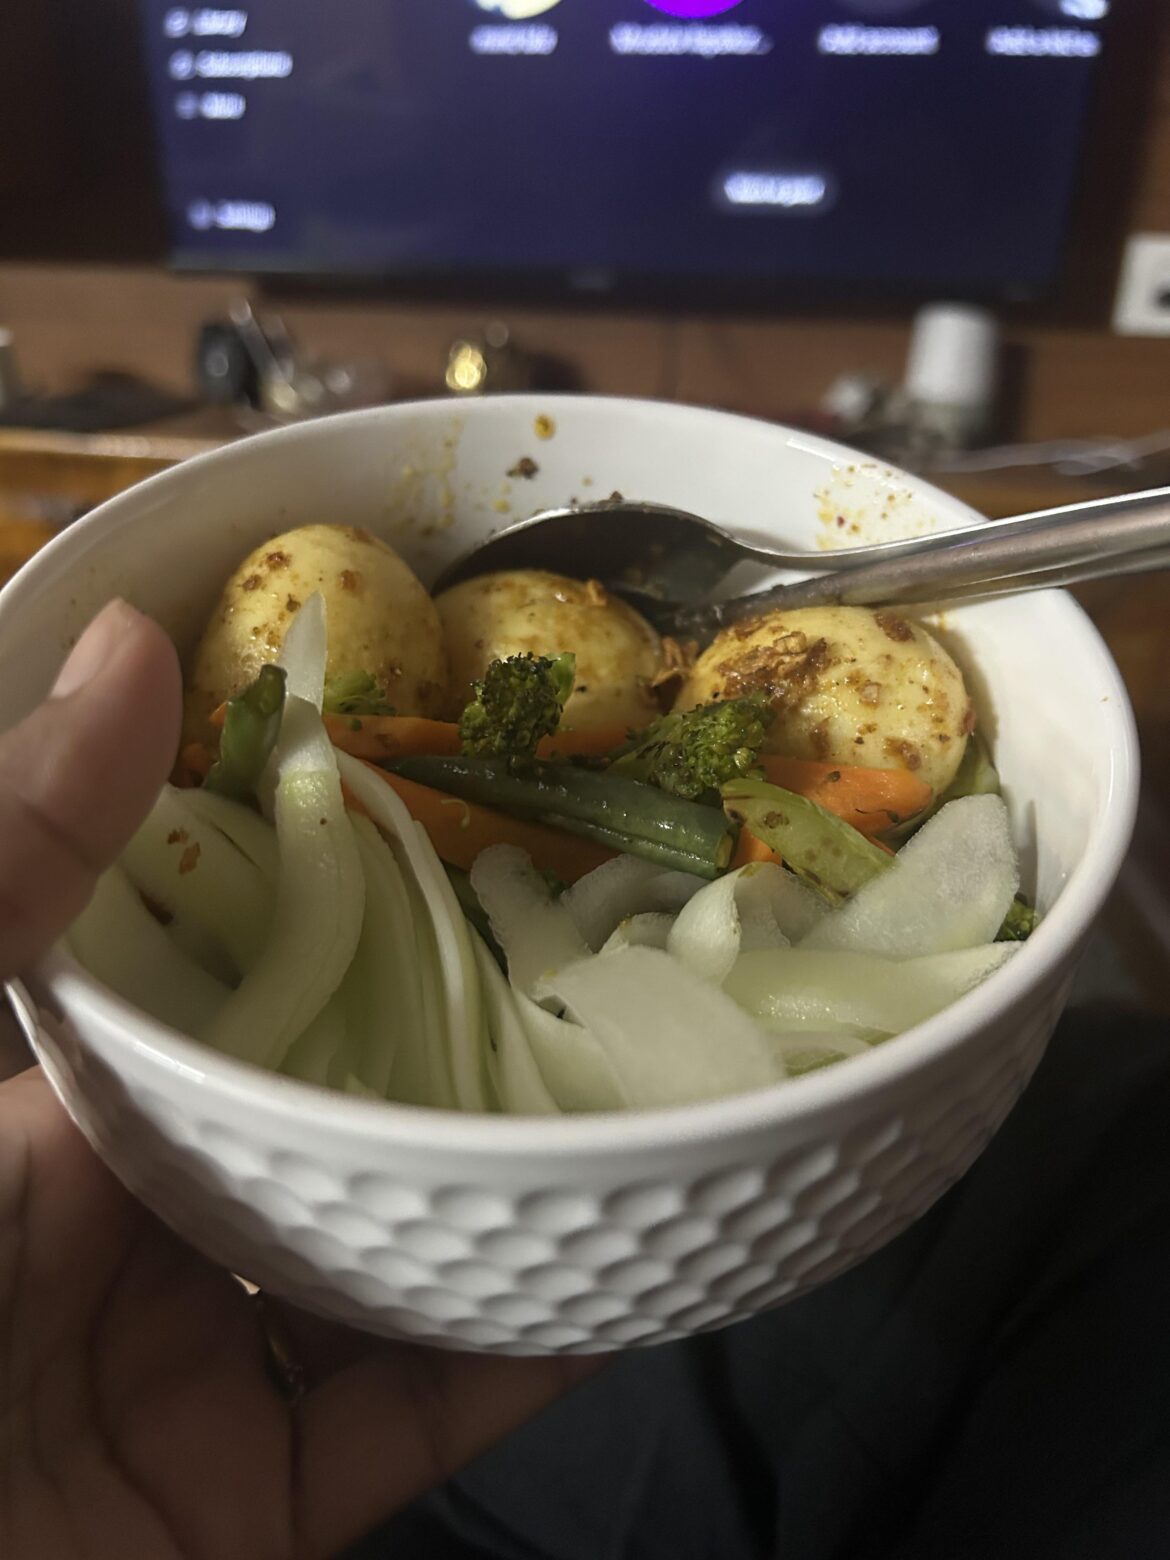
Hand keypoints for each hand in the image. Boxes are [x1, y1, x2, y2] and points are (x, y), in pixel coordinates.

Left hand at [0, 603, 587, 1559]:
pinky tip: (638, 1263)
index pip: (218, 971)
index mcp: (61, 1104)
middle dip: (455, 1033)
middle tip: (599, 933)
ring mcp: (200, 1367)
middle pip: (328, 1110)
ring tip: (646, 1078)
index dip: (333, 887)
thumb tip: (137, 645)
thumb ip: (12, 862)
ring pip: (395, 1255)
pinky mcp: (256, 1499)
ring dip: (516, 1189)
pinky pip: (422, 1413)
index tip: (463, 796)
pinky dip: (532, 1352)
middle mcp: (137, 1223)